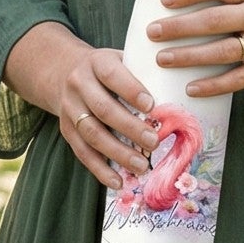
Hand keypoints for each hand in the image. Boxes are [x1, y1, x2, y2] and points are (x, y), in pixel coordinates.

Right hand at [55, 41, 158, 191]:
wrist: (66, 73)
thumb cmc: (109, 71)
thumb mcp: (122, 61)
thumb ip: (142, 75)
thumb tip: (177, 100)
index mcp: (97, 62)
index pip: (112, 75)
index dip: (131, 90)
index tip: (152, 106)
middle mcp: (78, 83)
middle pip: (103, 108)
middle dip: (130, 128)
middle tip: (154, 142)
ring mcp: (69, 107)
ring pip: (92, 133)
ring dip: (118, 153)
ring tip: (142, 166)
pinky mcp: (66, 129)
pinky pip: (82, 152)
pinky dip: (100, 169)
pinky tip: (118, 181)